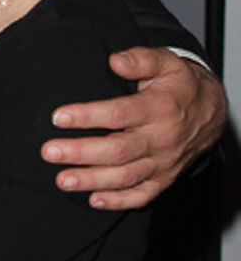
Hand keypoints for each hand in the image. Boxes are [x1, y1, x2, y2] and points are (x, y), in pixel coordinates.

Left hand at [42, 49, 226, 210]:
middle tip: (49, 151)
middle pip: (118, 150)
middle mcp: (162, 138)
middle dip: (80, 153)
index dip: (87, 116)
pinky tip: (94, 199)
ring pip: (125, 176)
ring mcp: (163, 162)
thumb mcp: (167, 62)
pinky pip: (142, 195)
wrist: (211, 111)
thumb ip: (141, 59)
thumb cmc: (180, 86)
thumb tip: (116, 60)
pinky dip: (119, 201)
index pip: (119, 113)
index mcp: (160, 108)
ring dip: (92, 180)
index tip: (58, 117)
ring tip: (62, 180)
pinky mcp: (163, 179)